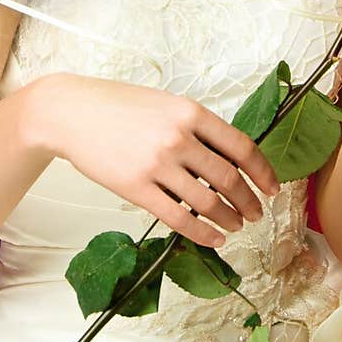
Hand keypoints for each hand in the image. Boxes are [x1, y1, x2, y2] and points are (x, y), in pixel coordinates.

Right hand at [27, 74, 279, 248]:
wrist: (70, 112)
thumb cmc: (117, 106)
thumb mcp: (165, 103)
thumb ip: (195, 126)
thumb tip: (228, 157)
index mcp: (190, 112)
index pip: (241, 147)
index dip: (263, 171)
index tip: (272, 187)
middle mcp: (178, 138)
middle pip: (229, 178)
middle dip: (249, 201)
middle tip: (256, 213)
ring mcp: (157, 164)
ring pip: (208, 202)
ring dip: (229, 219)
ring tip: (236, 226)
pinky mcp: (136, 188)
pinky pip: (179, 218)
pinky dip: (202, 233)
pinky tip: (213, 238)